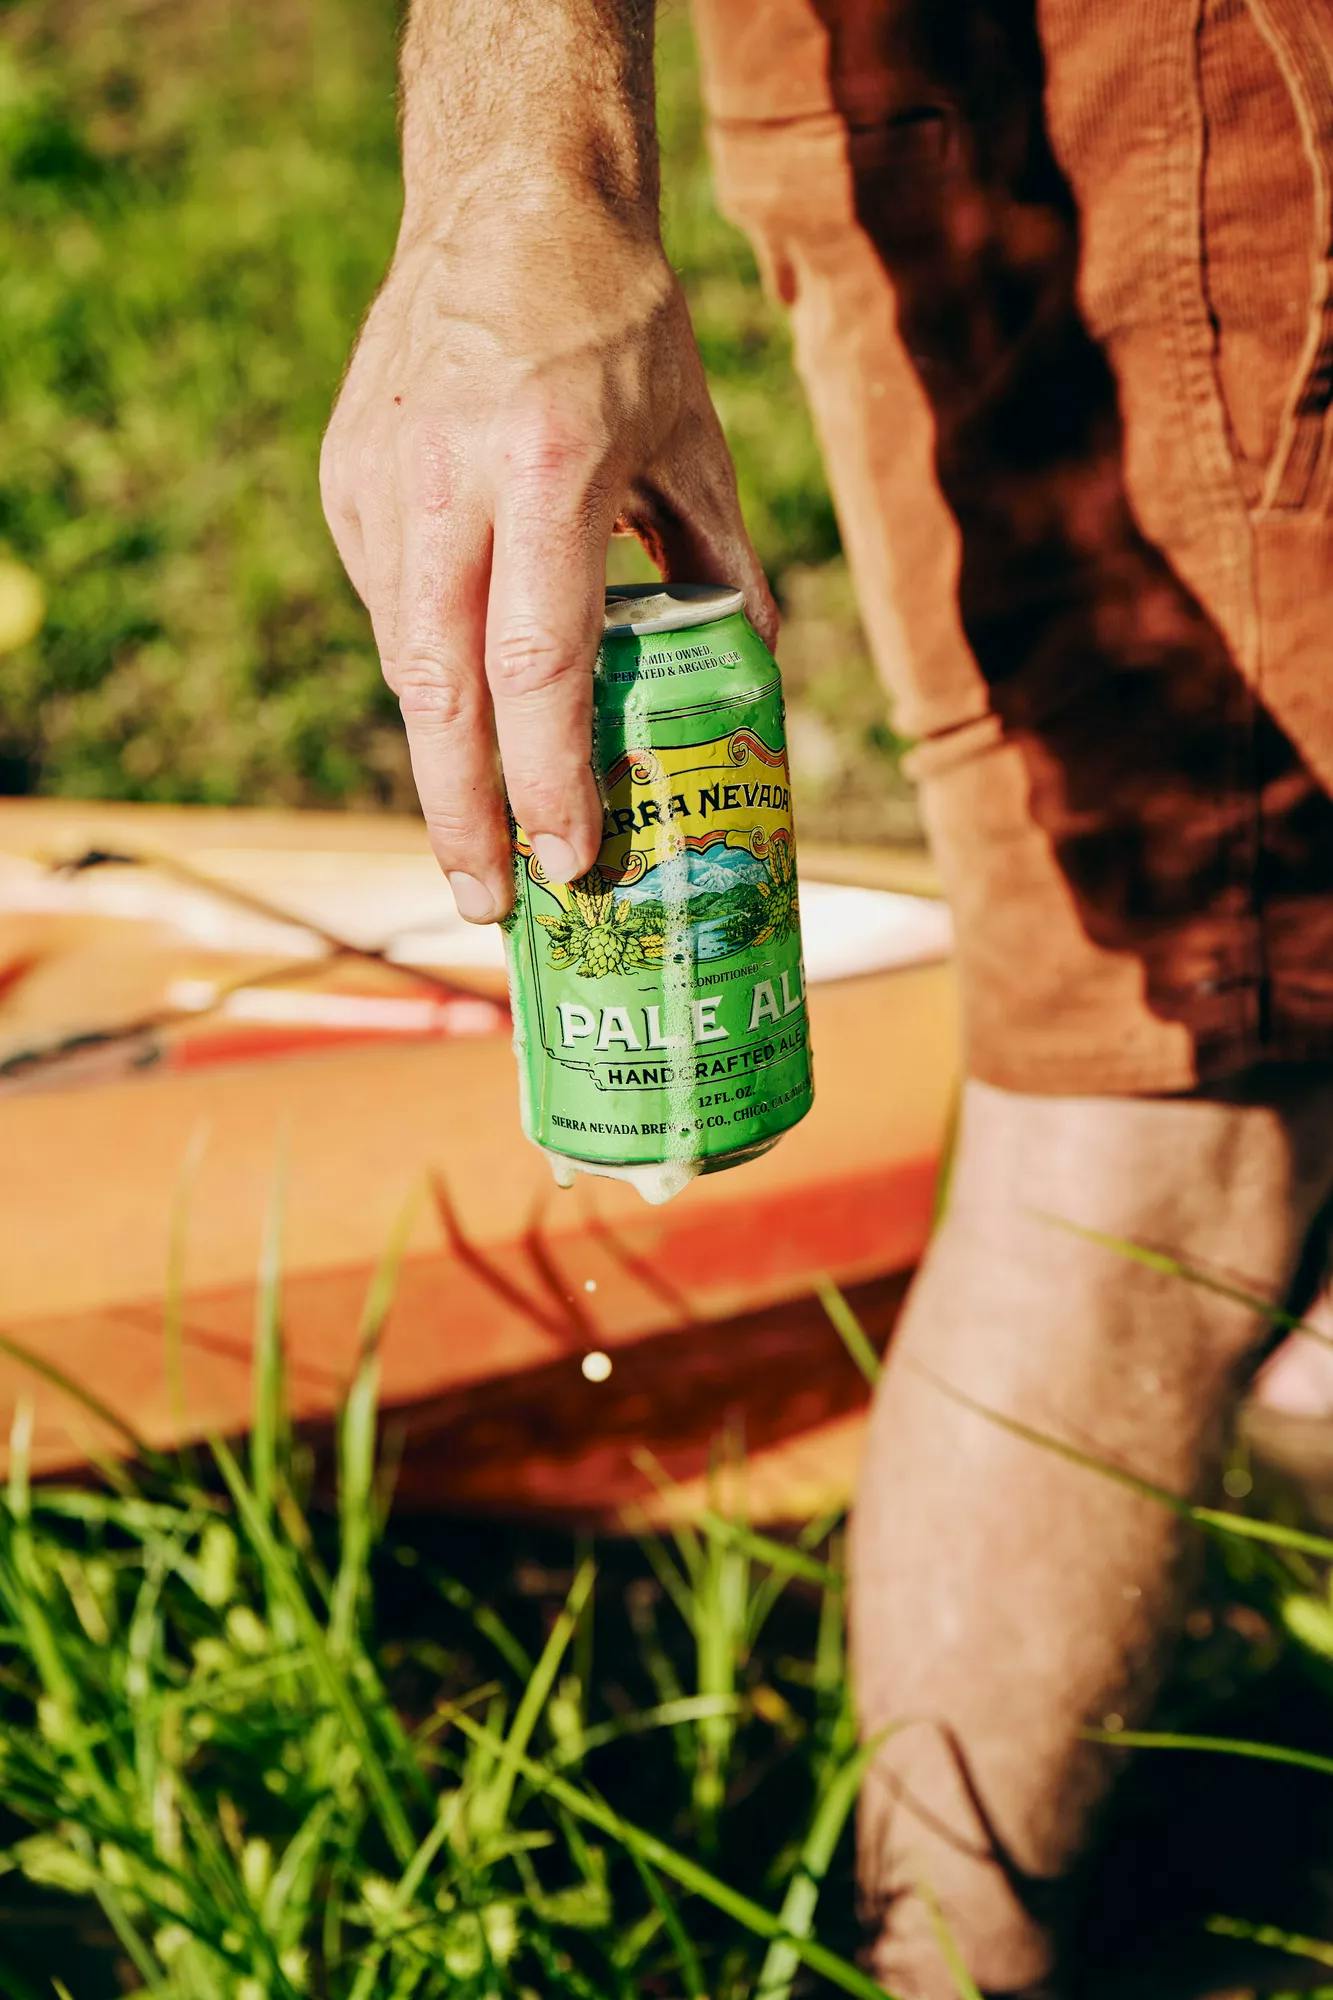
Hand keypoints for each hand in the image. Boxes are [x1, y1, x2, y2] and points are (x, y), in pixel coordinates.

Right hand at [320, 203, 775, 922]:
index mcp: (548, 468)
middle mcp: (446, 482)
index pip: (538, 666)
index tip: (572, 864)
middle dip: (465, 819)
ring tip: (484, 837)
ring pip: (406, 662)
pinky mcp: (346, 481)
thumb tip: (748, 671)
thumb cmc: (618, 319)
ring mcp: (380, 482)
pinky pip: (391, 608)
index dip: (550, 782)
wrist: (503, 197)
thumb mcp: (694, 441)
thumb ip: (719, 565)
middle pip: (440, 696)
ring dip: (445, 761)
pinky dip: (433, 673)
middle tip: (493, 907)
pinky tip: (467, 709)